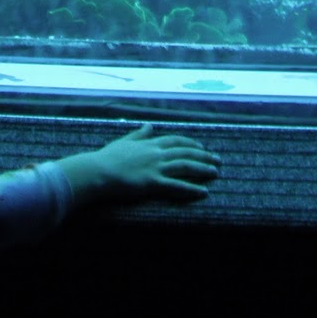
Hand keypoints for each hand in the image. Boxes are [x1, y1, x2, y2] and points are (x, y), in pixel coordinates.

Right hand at [59, 124, 220, 205]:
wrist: (98, 171)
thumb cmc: (107, 158)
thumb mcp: (124, 142)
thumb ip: (138, 135)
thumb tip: (149, 125)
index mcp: (149, 143)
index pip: (176, 141)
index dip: (191, 143)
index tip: (202, 147)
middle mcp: (156, 153)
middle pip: (186, 152)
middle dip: (204, 155)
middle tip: (218, 160)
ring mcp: (155, 168)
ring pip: (185, 166)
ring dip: (203, 169)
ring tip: (216, 172)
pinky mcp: (153, 183)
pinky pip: (177, 186)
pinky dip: (192, 189)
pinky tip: (204, 192)